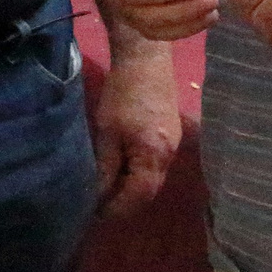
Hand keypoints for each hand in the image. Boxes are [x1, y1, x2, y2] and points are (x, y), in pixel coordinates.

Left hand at [92, 39, 183, 217]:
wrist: (145, 59)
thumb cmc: (122, 94)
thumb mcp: (107, 132)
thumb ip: (106, 167)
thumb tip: (100, 195)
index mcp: (154, 155)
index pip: (139, 195)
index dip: (118, 208)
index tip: (97, 213)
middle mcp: (169, 153)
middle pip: (150, 190)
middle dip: (127, 201)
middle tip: (102, 205)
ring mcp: (173, 143)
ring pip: (154, 177)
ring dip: (133, 186)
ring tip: (109, 188)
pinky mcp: (171, 132)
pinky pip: (156, 163)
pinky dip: (140, 171)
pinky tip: (123, 167)